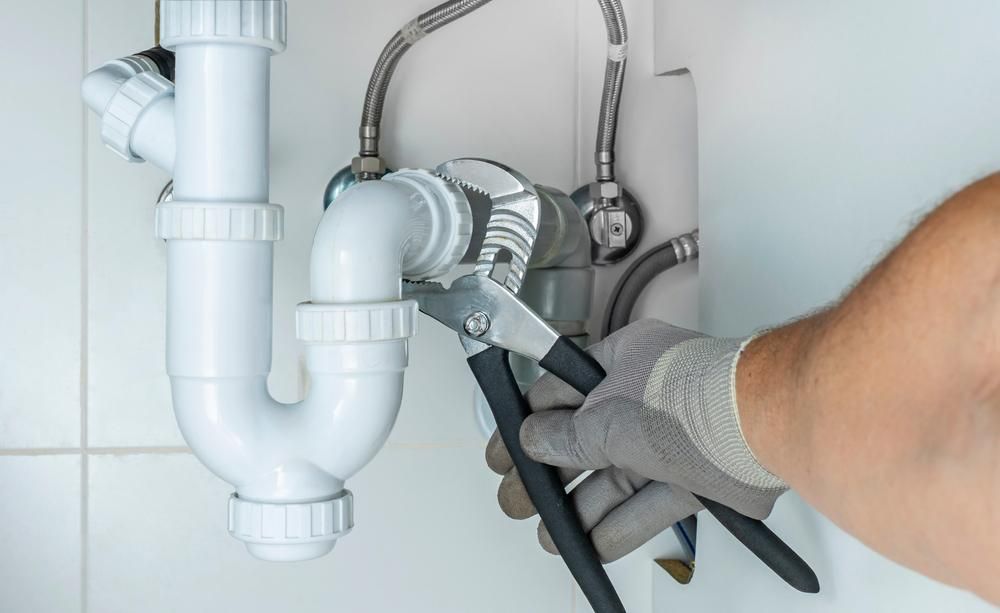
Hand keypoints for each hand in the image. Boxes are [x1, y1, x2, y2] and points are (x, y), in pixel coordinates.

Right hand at [485, 320, 786, 561]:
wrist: (762, 429)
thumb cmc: (695, 398)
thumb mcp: (609, 418)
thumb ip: (566, 436)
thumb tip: (534, 439)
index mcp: (624, 360)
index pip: (563, 391)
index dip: (531, 423)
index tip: (508, 451)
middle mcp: (646, 396)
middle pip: (587, 440)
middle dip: (551, 474)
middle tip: (520, 498)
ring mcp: (672, 436)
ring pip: (616, 476)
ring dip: (582, 507)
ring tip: (552, 532)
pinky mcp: (696, 474)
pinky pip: (649, 501)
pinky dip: (622, 524)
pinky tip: (595, 542)